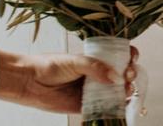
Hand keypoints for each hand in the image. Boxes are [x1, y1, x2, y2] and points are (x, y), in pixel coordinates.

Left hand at [6, 46, 139, 112]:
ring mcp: (91, 90)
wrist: (29, 83)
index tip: (132, 58)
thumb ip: (96, 68)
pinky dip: (115, 108)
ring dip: (125, 91)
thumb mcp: (75, 61)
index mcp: (95, 59)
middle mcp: (96, 74)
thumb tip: (117, 77)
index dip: (129, 56)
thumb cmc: (49, 66)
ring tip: (125, 91)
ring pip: (115, 91)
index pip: (118, 55)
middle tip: (128, 76)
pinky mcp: (85, 106)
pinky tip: (120, 105)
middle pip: (121, 74)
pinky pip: (104, 108)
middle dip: (130, 74)